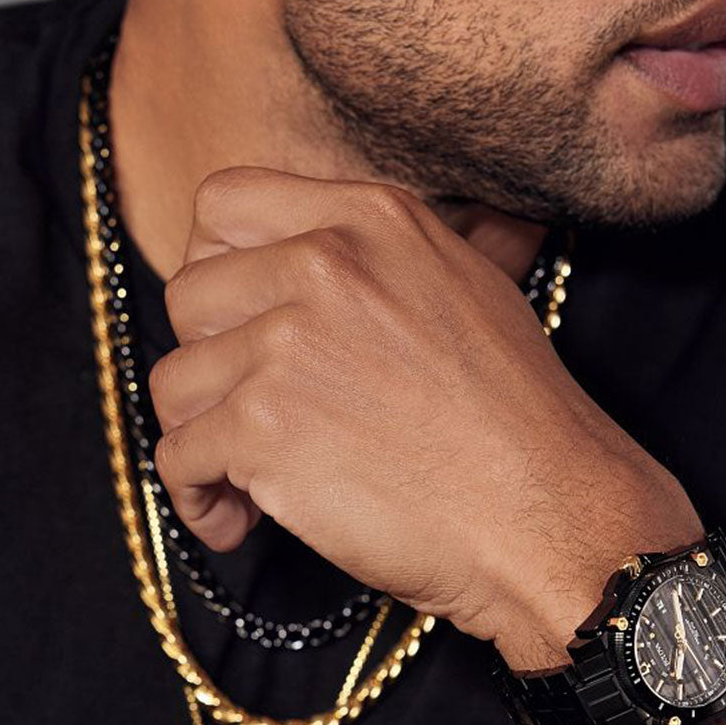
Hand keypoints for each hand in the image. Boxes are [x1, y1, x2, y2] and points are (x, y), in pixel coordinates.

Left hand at [147, 168, 702, 665]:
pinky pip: (175, 459)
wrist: (551, 518)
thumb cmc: (513, 416)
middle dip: (207, 362)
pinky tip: (238, 521)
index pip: (221, 203)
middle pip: (187, 296)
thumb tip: (305, 247)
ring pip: (174, 383)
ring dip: (200, 437)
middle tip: (249, 411)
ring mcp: (289, 346)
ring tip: (245, 477)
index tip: (234, 319)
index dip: (212, 265)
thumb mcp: (461, 283)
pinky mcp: (263, 430)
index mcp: (369, 218)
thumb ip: (373, 252)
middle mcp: (324, 265)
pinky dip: (197, 500)